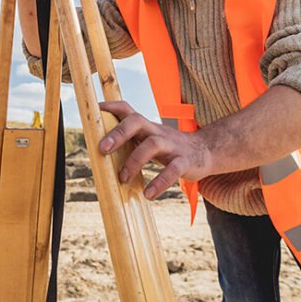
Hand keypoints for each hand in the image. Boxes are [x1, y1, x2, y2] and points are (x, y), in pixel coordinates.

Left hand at [98, 100, 212, 199]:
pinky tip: (148, 194)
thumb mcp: (149, 137)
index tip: (95, 108)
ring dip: (134, 161)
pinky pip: (172, 170)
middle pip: (137, 122)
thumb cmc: (169, 147)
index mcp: (146, 126)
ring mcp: (172, 145)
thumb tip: (99, 148)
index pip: (127, 110)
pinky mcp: (184, 162)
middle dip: (118, 133)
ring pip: (152, 145)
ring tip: (123, 178)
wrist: (205, 151)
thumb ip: (129, 139)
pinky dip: (159, 182)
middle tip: (102, 149)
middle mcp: (157, 131)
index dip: (111, 107)